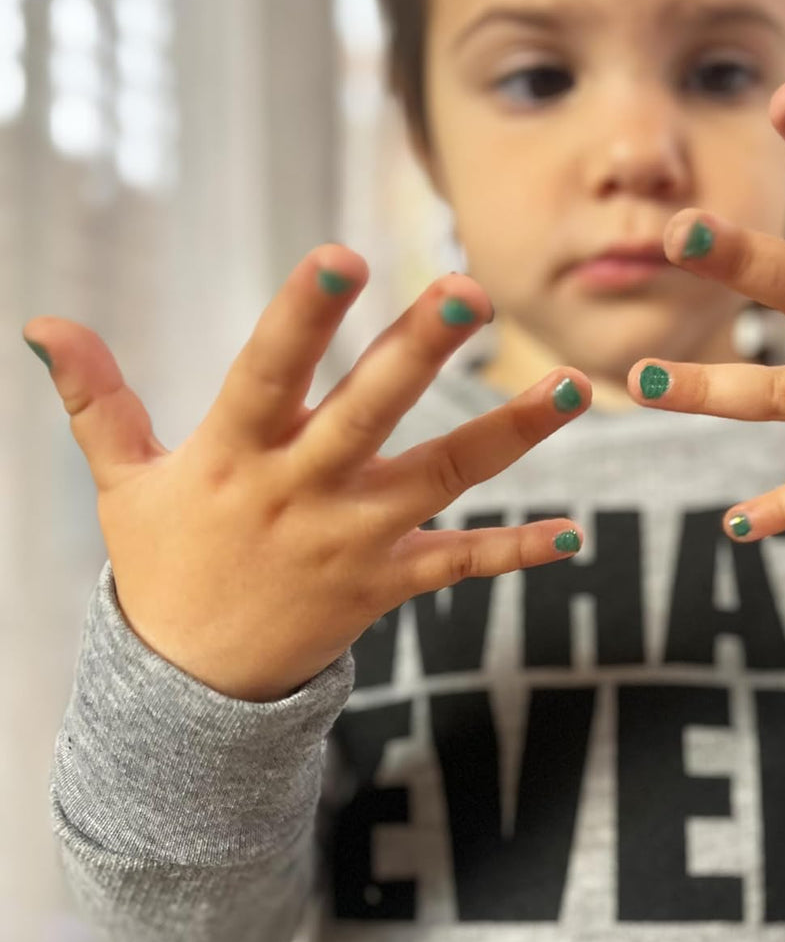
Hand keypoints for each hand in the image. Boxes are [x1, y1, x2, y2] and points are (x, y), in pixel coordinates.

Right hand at [24, 247, 589, 700]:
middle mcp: (300, 492)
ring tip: (574, 386)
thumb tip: (42, 322)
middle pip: (368, 412)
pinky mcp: (386, 584)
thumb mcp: (121, 482)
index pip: (266, 372)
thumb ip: (96, 400)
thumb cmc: (162, 564)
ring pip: (440, 476)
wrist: (190, 685)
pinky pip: (459, 565)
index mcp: (233, 454)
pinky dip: (516, 552)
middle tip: (473, 293)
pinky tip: (572, 535)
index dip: (303, 317)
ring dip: (509, 433)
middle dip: (419, 352)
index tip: (344, 257)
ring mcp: (351, 542)